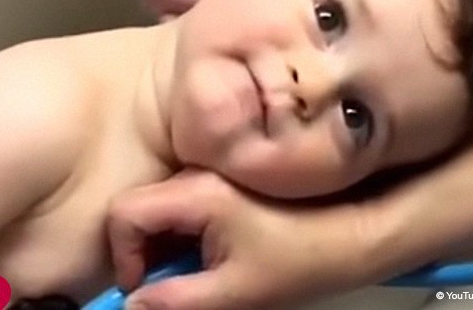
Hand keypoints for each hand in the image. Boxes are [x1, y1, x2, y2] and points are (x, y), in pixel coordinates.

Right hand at [108, 169, 389, 309]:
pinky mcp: (221, 188)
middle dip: (140, 253)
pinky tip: (202, 258)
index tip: (141, 286)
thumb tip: (131, 305)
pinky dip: (180, 237)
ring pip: (159, 211)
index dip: (122, 254)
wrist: (350, 234)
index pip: (125, 213)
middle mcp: (197, 176)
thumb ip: (175, 301)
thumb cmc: (298, 260)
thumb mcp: (235, 291)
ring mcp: (209, 179)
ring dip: (160, 247)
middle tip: (161, 286)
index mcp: (196, 194)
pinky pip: (182, 210)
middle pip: (138, 210)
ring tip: (186, 275)